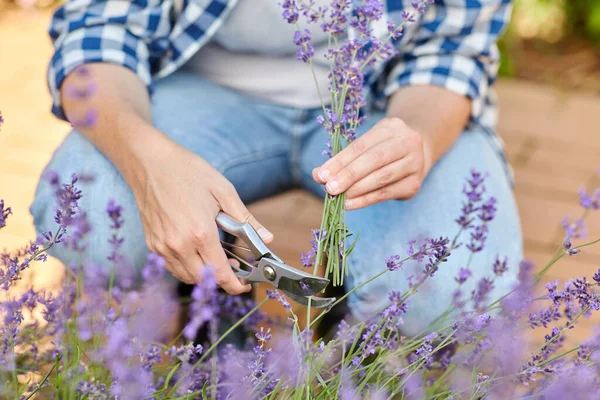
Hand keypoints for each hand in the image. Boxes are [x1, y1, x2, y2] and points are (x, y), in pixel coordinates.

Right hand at [130, 131, 272, 293]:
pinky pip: (171, 266)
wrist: (149, 161)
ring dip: (204, 275)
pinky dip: (186, 267)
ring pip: (186, 276)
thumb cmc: (187, 171)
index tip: (246, 286)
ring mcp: (162, 246)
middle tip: (235, 270)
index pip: (221, 274)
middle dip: (222, 280)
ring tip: (217, 259)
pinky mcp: (152, 243)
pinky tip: (197, 252)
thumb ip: (246, 220)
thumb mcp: (224, 191)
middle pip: (204, 280)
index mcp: (200, 233)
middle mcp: (179, 245)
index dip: (236, 286)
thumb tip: (268, 239)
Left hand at [312, 117, 430, 209]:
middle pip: (374, 160)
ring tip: (338, 198)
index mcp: (391, 127)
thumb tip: (318, 175)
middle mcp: (407, 141)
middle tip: (329, 188)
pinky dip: (366, 200)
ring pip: (381, 177)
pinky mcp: (415, 183)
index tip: (321, 175)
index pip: (361, 145)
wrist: (418, 153)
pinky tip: (350, 204)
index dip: (340, 161)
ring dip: (356, 189)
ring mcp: (415, 162)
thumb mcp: (366, 145)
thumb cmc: (383, 149)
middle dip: (348, 175)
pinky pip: (386, 193)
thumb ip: (343, 159)